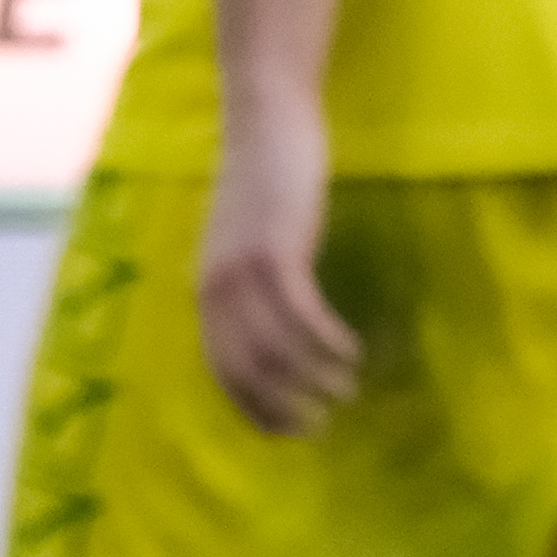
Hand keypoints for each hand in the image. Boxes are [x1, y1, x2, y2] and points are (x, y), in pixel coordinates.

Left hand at [197, 95, 359, 436]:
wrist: (265, 123)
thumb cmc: (261, 185)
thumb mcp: (244, 244)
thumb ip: (246, 288)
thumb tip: (266, 339)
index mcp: (204, 290)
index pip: (220, 370)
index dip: (253, 408)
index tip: (287, 433)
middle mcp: (214, 285)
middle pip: (247, 369)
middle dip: (283, 407)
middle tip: (321, 427)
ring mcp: (242, 268)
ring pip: (277, 348)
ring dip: (315, 378)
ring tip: (347, 391)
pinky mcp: (277, 249)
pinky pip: (303, 314)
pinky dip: (328, 342)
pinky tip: (352, 352)